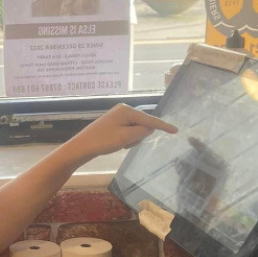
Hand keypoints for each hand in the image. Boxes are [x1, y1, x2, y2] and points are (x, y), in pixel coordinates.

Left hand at [57, 104, 177, 167]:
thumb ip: (141, 132)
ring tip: (119, 145)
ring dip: (132, 139)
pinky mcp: (114, 123)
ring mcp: (118, 116)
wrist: (82, 146)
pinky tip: (116, 143)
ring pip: (136, 129)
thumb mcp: (125, 138)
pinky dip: (126, 139)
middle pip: (143, 124)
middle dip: (139, 136)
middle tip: (125, 144)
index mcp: (127, 110)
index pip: (149, 119)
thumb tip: (150, 128)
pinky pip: (128, 131)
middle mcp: (123, 110)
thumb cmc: (103, 141)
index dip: (163, 126)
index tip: (176, 130)